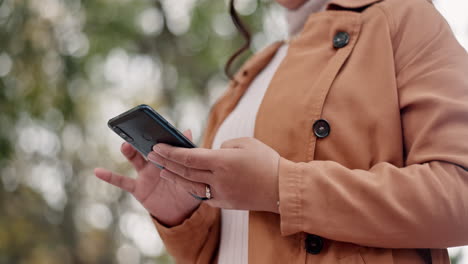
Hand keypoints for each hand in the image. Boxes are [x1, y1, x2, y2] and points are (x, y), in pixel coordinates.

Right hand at [94, 130, 202, 226]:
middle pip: (146, 147)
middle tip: (137, 130)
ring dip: (129, 152)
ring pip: (135, 160)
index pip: (163, 142)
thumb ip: (187, 153)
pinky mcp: (138, 188)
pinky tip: (98, 171)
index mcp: (169, 157)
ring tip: (125, 146)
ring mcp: (145, 174)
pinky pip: (122, 182)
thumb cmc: (188, 189)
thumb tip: (187, 131)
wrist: (182, 212)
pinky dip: (110, 177)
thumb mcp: (191, 173)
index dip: (158, 132)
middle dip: (141, 138)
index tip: (154, 122)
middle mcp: (155, 162)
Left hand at [147, 137, 280, 212]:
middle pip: (185, 171)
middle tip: (151, 154)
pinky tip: (184, 182)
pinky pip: (203, 195)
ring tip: (162, 170)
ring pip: (190, 185)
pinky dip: (191, 187)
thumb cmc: (266, 161)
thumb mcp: (245, 143)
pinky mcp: (225, 203)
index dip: (170, 151)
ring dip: (174, 177)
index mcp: (222, 161)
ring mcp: (221, 193)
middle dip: (166, 162)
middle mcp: (218, 179)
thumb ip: (224, 146)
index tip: (157, 146)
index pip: (189, 156)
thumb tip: (211, 152)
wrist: (282, 189)